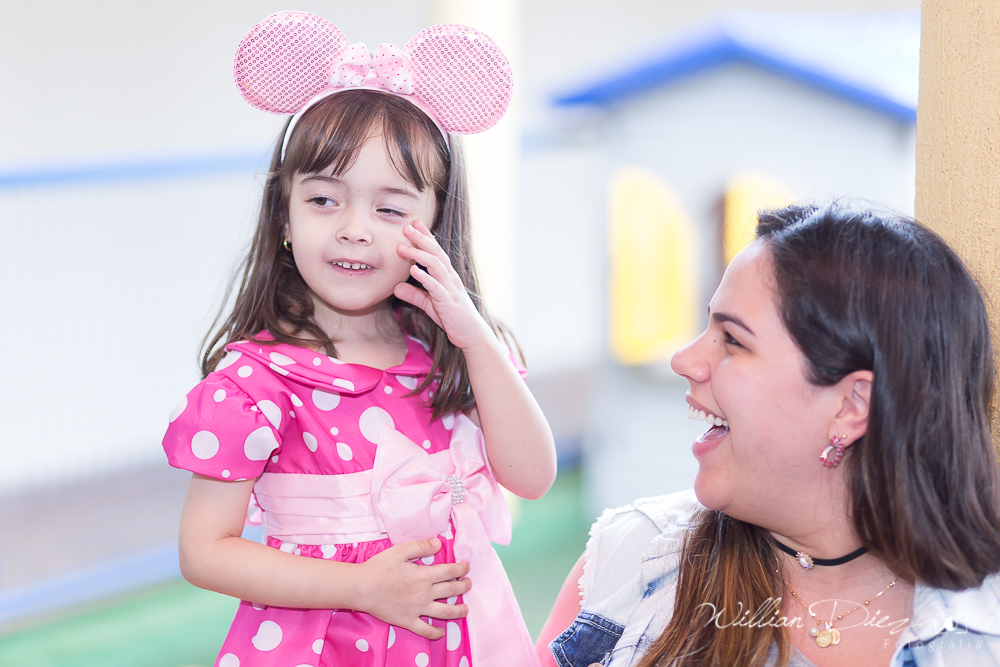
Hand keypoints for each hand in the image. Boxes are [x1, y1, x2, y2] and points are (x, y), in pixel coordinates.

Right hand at [356, 537, 470, 639]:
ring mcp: (418, 609)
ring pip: (445, 612)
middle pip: (452, 591)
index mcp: (424, 575)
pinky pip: (425, 630)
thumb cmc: (379, 567)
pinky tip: (441, 632)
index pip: (450, 572)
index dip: (461, 569)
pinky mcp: (407, 621)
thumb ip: (421, 546)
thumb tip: (439, 544)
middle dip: (464, 587)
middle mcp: (425, 593)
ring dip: (459, 611)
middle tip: (469, 584)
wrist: (361, 588)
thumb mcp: (400, 550)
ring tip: (466, 609)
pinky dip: (435, 633)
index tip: (467, 567)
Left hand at [394, 220, 494, 350]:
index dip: (426, 237)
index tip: (414, 223)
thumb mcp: (429, 304)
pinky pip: (436, 287)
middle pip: (436, 253)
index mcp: (447, 276)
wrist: (471, 335)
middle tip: (407, 226)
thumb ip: (414, 294)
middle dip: (421, 238)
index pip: (436, 251)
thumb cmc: (453, 318)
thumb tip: (396, 287)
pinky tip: (413, 270)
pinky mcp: (449, 302)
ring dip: (418, 254)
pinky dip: (424, 277)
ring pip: (435, 265)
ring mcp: (451, 289)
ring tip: (402, 247)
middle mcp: (450, 278)